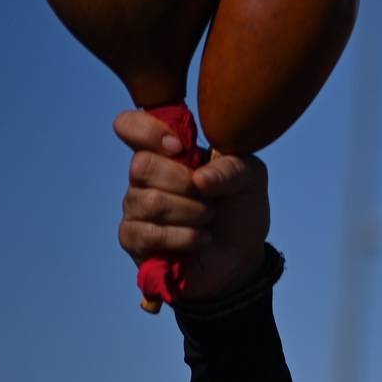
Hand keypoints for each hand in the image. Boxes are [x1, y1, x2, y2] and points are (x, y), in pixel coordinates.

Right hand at [115, 110, 268, 300]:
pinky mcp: (134, 239)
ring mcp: (135, 207)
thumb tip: (200, 178)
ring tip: (208, 219)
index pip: (129, 125)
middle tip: (208, 198)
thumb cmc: (239, 209)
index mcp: (167, 151)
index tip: (180, 148)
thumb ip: (233, 167)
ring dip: (191, 213)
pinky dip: (184, 237)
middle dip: (184, 183)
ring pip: (150, 201)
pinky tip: (201, 239)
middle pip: (141, 165)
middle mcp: (145, 177)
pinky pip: (148, 233)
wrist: (241, 256)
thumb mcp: (251, 179)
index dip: (147, 131)